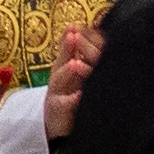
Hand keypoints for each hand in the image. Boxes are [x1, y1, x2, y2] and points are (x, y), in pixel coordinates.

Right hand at [43, 21, 99, 142]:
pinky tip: (79, 95)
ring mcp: (55, 93)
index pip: (66, 50)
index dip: (69, 38)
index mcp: (63, 69)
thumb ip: (83, 61)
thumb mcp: (77, 78)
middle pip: (61, 60)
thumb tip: (97, 36)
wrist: (60, 127)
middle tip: (73, 36)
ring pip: (59, 80)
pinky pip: (63, 105)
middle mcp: (58, 79)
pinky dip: (71, 100)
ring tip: (74, 63)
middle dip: (67, 48)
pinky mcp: (56, 110)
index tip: (74, 26)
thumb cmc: (72, 99)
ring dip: (67, 71)